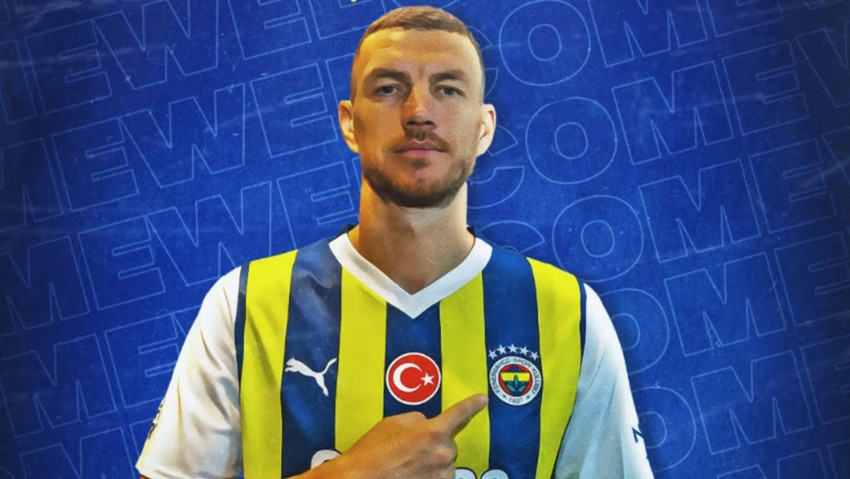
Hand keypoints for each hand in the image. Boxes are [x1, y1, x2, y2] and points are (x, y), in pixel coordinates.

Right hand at [311, 394, 486, 478]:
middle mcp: (442, 454)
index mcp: (433, 431)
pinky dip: (429, 476)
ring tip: (407, 466)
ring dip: (433, 464)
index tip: (482, 399)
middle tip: (410, 451)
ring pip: (445, 464)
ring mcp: (442, 476)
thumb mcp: (392, 424)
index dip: (472, 405)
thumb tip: (427, 424)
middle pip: (449, 445)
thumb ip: (417, 420)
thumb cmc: (372, 451)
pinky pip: (439, 478)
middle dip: (436, 445)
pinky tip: (411, 474)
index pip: (459, 414)